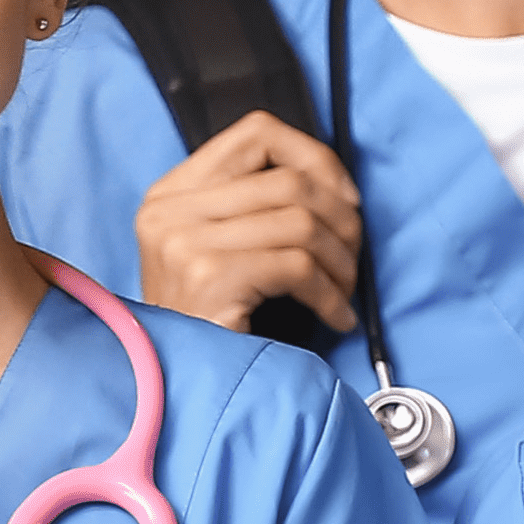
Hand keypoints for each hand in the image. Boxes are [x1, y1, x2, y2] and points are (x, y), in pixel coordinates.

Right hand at [130, 110, 364, 332]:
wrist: (173, 390)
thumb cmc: (204, 324)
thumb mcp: (212, 253)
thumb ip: (250, 209)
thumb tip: (331, 184)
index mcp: (170, 194)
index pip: (256, 133)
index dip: (314, 156)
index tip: (344, 195)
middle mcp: (170, 211)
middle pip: (288, 181)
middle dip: (340, 218)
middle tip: (353, 255)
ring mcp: (185, 242)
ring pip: (301, 222)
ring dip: (340, 259)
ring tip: (344, 290)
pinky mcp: (210, 277)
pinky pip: (298, 266)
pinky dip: (331, 294)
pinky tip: (335, 316)